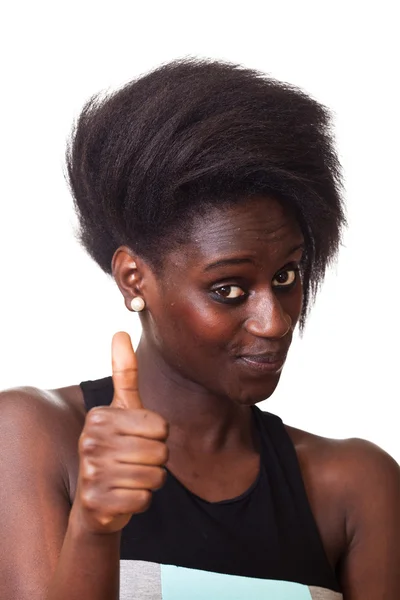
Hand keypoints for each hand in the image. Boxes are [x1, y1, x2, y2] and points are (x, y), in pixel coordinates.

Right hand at [72, 332, 167, 533]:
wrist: (95, 500)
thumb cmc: (115, 447)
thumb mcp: (121, 409)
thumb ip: (124, 372)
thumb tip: (120, 331)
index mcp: (100, 416)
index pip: (161, 426)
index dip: (158, 436)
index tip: (137, 439)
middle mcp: (90, 441)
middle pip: (160, 452)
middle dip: (156, 461)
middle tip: (134, 461)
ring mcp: (91, 472)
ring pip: (155, 476)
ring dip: (150, 480)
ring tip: (130, 477)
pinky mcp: (96, 502)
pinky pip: (144, 499)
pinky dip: (141, 500)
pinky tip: (124, 496)